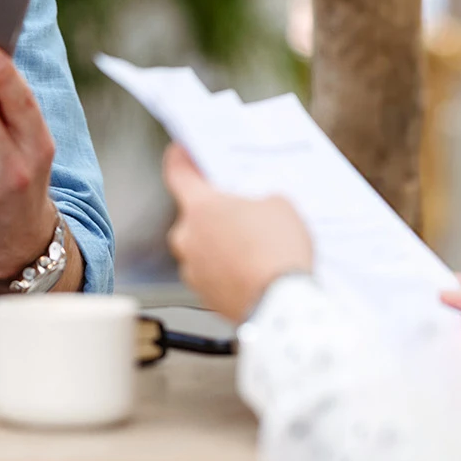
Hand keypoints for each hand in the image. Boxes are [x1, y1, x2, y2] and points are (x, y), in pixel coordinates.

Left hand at [162, 142, 313, 322]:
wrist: (283, 308)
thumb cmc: (277, 253)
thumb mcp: (279, 206)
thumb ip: (260, 197)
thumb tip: (259, 205)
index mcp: (199, 207)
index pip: (177, 172)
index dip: (180, 159)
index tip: (182, 152)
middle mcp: (187, 238)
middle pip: (194, 214)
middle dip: (215, 211)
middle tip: (241, 209)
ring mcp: (194, 271)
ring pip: (203, 247)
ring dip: (221, 244)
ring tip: (255, 246)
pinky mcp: (206, 297)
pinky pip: (213, 274)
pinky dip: (228, 270)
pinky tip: (253, 270)